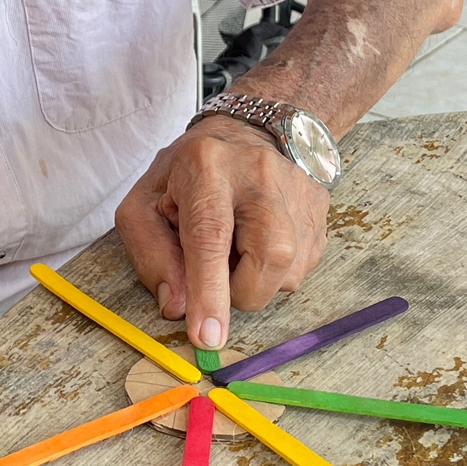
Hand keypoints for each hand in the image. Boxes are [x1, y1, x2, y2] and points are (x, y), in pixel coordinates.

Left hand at [115, 119, 329, 350]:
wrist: (247, 129)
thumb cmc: (188, 174)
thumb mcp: (145, 205)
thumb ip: (152, 257)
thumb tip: (178, 307)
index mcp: (207, 167)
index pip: (211, 236)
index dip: (209, 291)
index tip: (207, 336)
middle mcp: (260, 176)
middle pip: (268, 258)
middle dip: (238, 290)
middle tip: (216, 270)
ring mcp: (298, 191)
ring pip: (288, 274)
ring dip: (256, 280)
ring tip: (238, 245)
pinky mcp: (321, 208)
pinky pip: (302, 268)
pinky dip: (275, 270)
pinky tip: (258, 240)